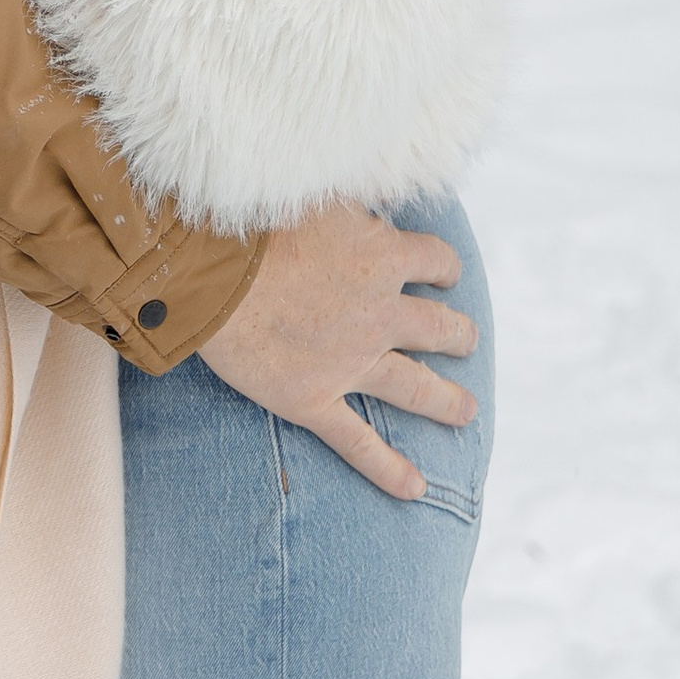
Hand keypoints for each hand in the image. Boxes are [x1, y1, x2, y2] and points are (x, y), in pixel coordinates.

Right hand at [197, 198, 476, 500]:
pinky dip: (390, 469)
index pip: (437, 261)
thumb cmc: (257, 217)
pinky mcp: (315, 399)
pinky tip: (416, 490)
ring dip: (446, 401)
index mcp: (383, 257)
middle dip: (457, 334)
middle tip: (467, 340)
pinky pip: (360, 443)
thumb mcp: (318, 188)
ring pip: (415, 387)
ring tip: (467, 412)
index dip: (444, 269)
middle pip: (438, 328)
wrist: (212, 269)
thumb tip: (367, 197)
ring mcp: (352, 362)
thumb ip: (350, 199)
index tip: (443, 274)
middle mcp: (379, 313)